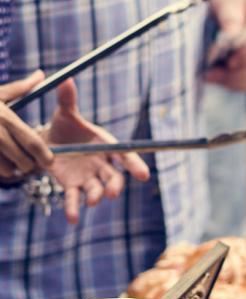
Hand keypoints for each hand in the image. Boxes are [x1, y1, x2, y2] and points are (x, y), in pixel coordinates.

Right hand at [0, 71, 53, 177]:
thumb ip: (21, 88)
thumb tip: (41, 74)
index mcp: (5, 118)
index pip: (33, 143)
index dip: (45, 156)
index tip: (49, 161)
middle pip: (24, 161)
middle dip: (29, 165)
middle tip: (29, 163)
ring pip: (8, 170)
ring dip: (13, 169)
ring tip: (11, 161)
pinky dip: (0, 170)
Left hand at [45, 79, 149, 223]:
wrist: (49, 142)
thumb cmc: (65, 127)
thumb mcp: (65, 113)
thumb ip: (68, 100)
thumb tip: (66, 79)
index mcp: (106, 146)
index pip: (125, 156)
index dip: (135, 166)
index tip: (144, 175)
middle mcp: (102, 165)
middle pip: (114, 178)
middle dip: (115, 186)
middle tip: (112, 192)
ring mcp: (89, 178)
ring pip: (97, 190)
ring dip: (97, 196)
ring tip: (93, 200)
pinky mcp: (72, 187)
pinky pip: (74, 199)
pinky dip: (73, 209)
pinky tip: (72, 219)